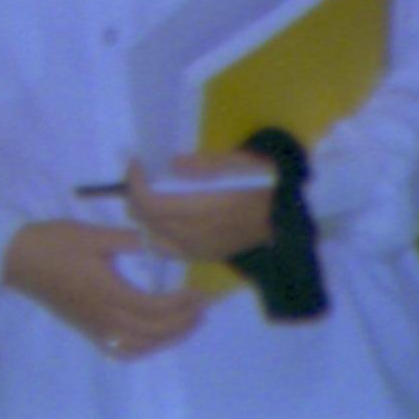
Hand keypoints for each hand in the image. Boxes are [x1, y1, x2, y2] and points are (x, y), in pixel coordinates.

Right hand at [0, 219, 207, 362]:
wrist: (16, 257)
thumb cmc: (53, 242)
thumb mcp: (92, 234)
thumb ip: (129, 240)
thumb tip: (162, 242)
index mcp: (108, 292)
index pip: (156, 308)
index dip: (183, 304)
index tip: (200, 292)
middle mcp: (105, 317)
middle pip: (155, 331)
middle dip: (184, 322)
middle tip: (202, 307)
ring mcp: (96, 328)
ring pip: (141, 345)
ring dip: (168, 338)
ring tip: (185, 323)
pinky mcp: (87, 330)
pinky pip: (122, 350)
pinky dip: (143, 349)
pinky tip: (152, 339)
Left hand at [124, 152, 277, 262]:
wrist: (283, 213)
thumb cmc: (259, 182)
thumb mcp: (236, 162)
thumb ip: (202, 165)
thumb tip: (172, 165)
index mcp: (203, 209)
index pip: (150, 202)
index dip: (135, 182)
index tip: (137, 164)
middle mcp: (196, 234)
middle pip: (146, 219)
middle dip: (136, 196)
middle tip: (142, 178)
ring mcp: (199, 249)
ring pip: (152, 238)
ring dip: (144, 218)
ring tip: (150, 198)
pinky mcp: (205, 256)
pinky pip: (169, 251)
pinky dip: (157, 236)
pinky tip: (163, 220)